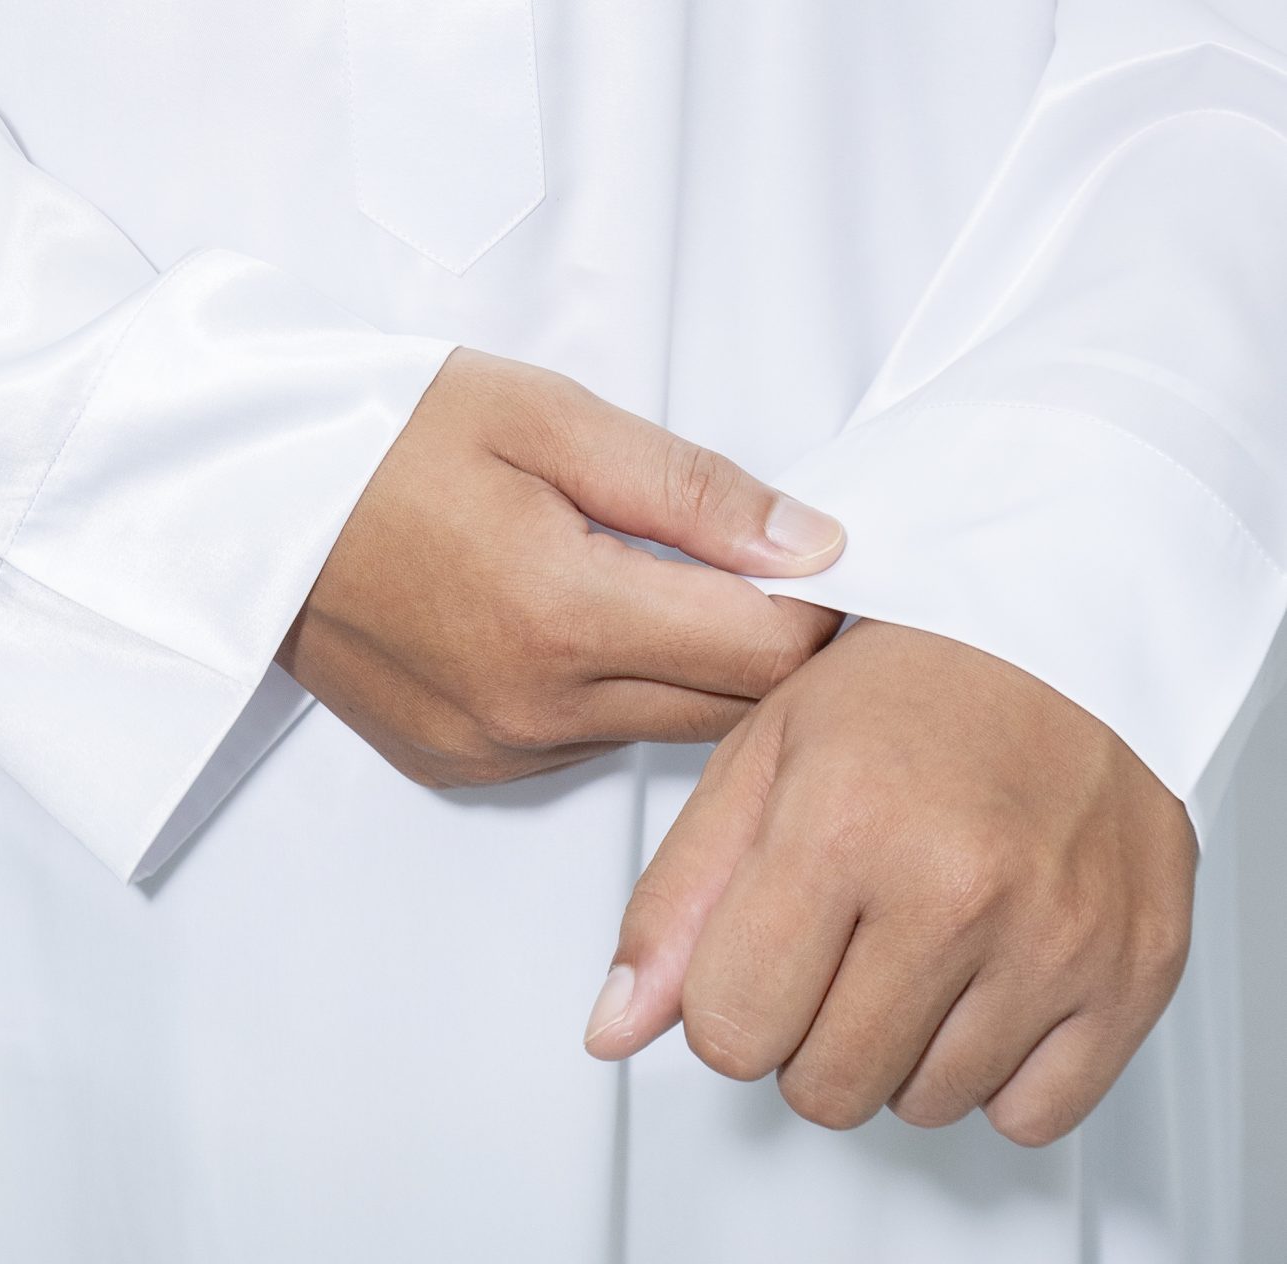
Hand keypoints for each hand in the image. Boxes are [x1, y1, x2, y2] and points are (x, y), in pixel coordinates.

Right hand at [279, 346, 843, 788]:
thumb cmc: (385, 429)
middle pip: (731, 713)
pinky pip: (584, 745)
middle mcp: (533, 711)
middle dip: (775, 648)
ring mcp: (492, 752)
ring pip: (662, 734)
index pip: (768, 653)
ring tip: (679, 584)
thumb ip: (689, 488)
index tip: (838, 556)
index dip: (827, 607)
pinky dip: (613, 693)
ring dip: (694, 672)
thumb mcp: (544, 415)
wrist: (239, 490)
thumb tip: (817, 544)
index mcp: (564, 616)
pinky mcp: (458, 767)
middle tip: (779, 566)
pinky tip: (586, 621)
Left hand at [585, 620, 1195, 1146]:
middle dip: (813, 1025)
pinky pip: (1031, 1115)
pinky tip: (990, 973)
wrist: (1065, 633)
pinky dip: (1000, 1069)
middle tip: (847, 930)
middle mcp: (955, 886)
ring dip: (906, 1044)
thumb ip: (679, 899)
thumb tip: (613, 1028)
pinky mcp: (1133, 972)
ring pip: (925, 1106)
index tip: (763, 941)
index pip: (730, 1033)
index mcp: (843, 822)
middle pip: (826, 1087)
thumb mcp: (761, 755)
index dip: (731, 996)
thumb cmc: (913, 683)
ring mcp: (1054, 936)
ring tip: (923, 932)